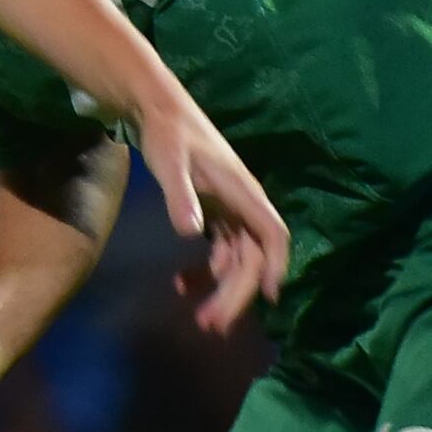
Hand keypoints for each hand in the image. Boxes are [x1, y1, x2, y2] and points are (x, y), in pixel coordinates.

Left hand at [131, 90, 288, 331]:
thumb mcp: (170, 162)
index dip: (276, 265)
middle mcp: (242, 203)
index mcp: (242, 191)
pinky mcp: (214, 210)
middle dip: (237, 292)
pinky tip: (184, 285)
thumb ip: (181, 196)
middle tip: (212, 324)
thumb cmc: (167, 132)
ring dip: (223, 289)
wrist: (155, 107)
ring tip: (201, 318)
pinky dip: (207, 271)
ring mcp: (229, 208)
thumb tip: (192, 232)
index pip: (272, 233)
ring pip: (237, 258)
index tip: (269, 297)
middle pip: (253, 256)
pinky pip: (220, 250)